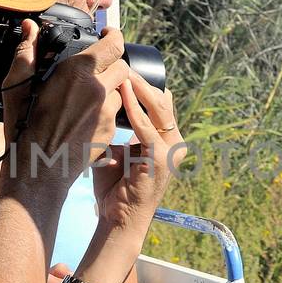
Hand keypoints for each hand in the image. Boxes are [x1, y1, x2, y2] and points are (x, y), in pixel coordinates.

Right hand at [0, 25, 129, 193]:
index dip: (114, 37)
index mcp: (77, 72)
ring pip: (121, 91)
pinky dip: (106, 111)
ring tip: (89, 97)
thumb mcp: (17, 86)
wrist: (38, 169)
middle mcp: (98, 90)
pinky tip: (86, 117)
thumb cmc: (23, 128)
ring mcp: (106, 112)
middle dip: (113, 65)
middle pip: (123, 66)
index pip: (113, 45)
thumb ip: (27, 52)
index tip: (109, 36)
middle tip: (98, 70)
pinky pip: (115, 113)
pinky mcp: (109, 131)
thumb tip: (30, 27)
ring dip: (111, 89)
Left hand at [91, 72, 185, 234]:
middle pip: (162, 101)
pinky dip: (135, 109)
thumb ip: (120, 131)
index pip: (160, 103)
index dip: (145, 84)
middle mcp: (173, 143)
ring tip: (124, 72)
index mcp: (166, 140)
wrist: (119, 218)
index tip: (126, 67)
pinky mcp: (160, 158)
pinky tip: (124, 94)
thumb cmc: (115, 187)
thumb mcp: (119, 151)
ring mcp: (169, 151)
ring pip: (158, 109)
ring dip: (140, 89)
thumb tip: (108, 107)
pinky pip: (147, 128)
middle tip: (124, 64)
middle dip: (143, 81)